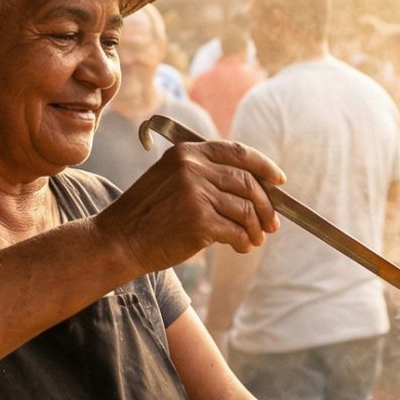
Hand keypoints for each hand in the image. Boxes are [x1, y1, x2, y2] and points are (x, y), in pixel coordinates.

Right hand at [99, 139, 283, 272]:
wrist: (119, 240)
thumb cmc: (148, 215)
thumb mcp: (171, 179)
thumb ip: (205, 175)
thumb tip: (255, 191)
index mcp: (188, 152)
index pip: (238, 152)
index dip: (264, 167)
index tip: (279, 182)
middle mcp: (193, 167)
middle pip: (247, 183)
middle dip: (266, 206)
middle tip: (273, 224)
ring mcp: (196, 192)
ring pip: (245, 209)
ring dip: (255, 228)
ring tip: (254, 240)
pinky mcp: (199, 220)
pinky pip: (236, 230)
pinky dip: (243, 241)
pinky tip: (241, 247)